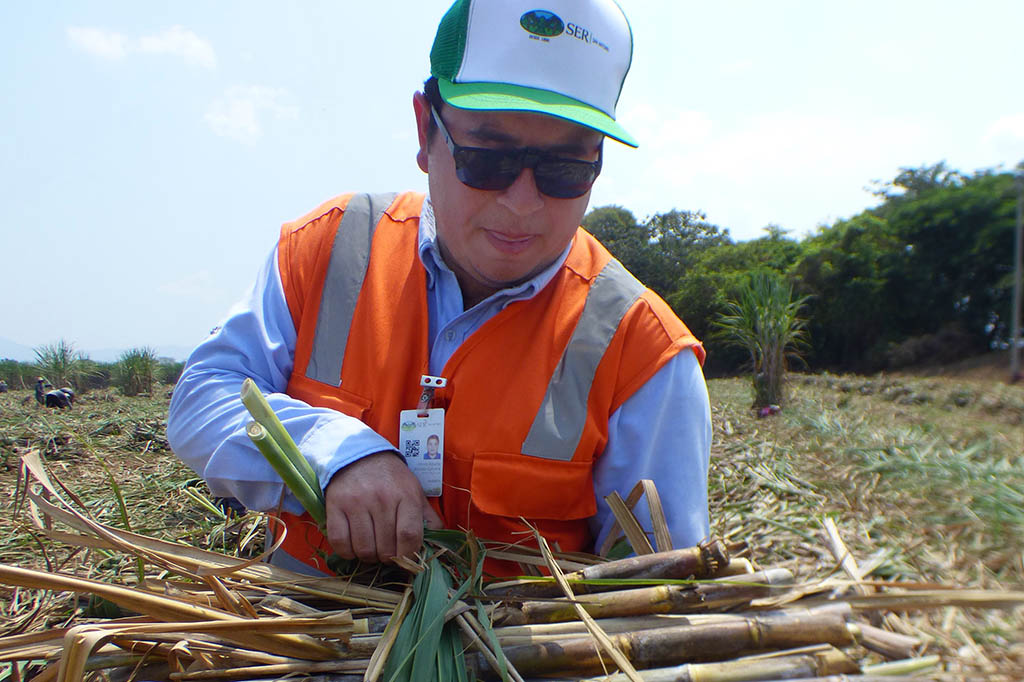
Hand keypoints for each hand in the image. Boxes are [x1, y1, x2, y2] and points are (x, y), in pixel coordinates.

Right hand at [324, 451, 443, 562]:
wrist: (359, 455)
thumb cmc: (391, 478)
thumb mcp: (414, 490)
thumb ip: (427, 516)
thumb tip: (436, 542)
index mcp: (406, 495)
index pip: (409, 536)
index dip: (408, 556)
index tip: (405, 559)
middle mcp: (381, 499)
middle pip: (386, 548)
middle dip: (388, 558)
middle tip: (387, 552)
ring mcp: (356, 503)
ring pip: (364, 549)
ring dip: (368, 557)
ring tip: (371, 548)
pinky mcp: (335, 506)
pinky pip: (340, 543)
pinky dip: (347, 552)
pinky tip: (353, 546)